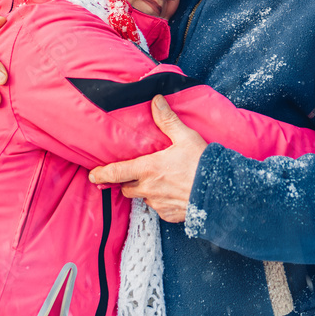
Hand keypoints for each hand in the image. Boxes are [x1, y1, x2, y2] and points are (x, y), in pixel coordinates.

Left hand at [88, 95, 206, 222]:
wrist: (221, 192)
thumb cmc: (202, 164)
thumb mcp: (185, 137)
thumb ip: (167, 120)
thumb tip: (155, 100)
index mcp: (148, 168)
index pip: (116, 173)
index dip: (102, 174)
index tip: (93, 175)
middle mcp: (149, 188)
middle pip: (126, 188)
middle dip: (125, 182)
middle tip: (129, 175)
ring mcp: (159, 204)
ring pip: (143, 198)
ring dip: (145, 191)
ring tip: (158, 182)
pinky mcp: (169, 215)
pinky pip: (158, 208)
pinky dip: (161, 201)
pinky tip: (172, 193)